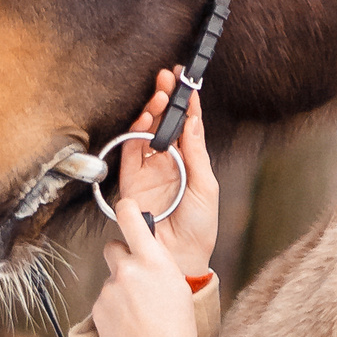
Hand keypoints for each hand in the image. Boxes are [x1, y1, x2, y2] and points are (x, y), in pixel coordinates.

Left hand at [90, 201, 201, 336]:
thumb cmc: (178, 325)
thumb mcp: (176, 285)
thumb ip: (157, 264)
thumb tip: (145, 253)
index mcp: (153, 259)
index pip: (130, 217)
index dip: (126, 209)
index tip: (126, 209)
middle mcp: (128, 269)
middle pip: (113, 248)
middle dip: (121, 259)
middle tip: (136, 280)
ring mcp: (110, 289)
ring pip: (111, 279)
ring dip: (120, 291)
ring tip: (139, 314)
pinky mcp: (97, 308)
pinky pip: (104, 301)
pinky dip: (113, 310)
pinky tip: (129, 324)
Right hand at [114, 71, 220, 276]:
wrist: (180, 258)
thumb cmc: (200, 228)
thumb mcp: (206, 187)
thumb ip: (197, 154)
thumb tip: (194, 122)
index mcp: (190, 163)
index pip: (188, 127)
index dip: (188, 104)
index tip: (189, 81)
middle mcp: (168, 163)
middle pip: (165, 123)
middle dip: (167, 98)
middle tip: (169, 77)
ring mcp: (149, 170)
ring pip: (147, 131)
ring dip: (152, 110)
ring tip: (160, 94)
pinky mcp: (131, 180)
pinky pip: (130, 150)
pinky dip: (135, 132)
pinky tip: (145, 118)